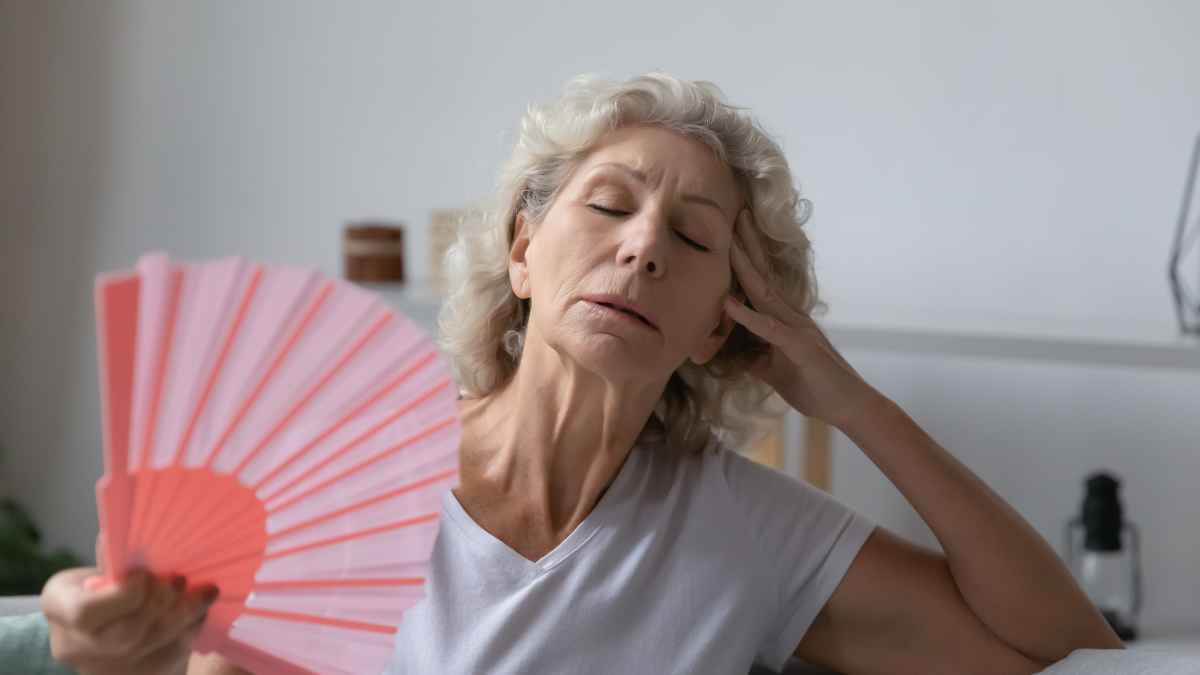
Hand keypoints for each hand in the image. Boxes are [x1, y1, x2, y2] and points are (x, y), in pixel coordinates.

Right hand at [41, 539, 218, 674]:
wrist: (106, 624)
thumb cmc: (107, 584)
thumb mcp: (101, 565)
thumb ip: (116, 556)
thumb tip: (132, 525)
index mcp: (58, 605)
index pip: (85, 613)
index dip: (123, 595)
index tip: (145, 574)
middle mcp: (73, 643)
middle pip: (124, 634)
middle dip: (160, 604)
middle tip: (181, 579)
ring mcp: (102, 666)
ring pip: (151, 646)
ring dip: (184, 615)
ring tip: (204, 591)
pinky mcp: (135, 674)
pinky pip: (168, 656)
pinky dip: (189, 630)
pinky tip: (199, 610)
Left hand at [723, 208, 886, 430]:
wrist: (848, 406)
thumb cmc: (814, 386)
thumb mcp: (774, 370)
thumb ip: (754, 356)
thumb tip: (729, 353)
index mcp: (785, 318)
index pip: (761, 282)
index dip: (746, 257)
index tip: (731, 231)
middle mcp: (792, 316)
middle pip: (764, 274)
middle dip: (747, 244)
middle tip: (733, 212)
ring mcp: (797, 328)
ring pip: (765, 292)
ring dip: (745, 267)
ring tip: (728, 242)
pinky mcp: (799, 346)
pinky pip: (769, 328)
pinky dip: (747, 315)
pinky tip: (729, 303)